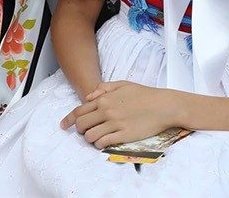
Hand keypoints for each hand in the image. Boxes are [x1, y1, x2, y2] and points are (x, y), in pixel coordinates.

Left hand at [61, 80, 183, 148]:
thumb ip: (103, 89)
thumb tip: (88, 97)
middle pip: (82, 124)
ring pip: (90, 135)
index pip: (79, 111)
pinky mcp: (124, 135)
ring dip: (89, 139)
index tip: (64, 126)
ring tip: (95, 138)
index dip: (69, 120)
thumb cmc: (144, 94)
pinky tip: (103, 143)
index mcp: (104, 99)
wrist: (164, 105)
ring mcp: (115, 123)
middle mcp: (106, 111)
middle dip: (79, 130)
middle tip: (83, 133)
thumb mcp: (122, 84)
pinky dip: (100, 144)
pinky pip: (104, 142)